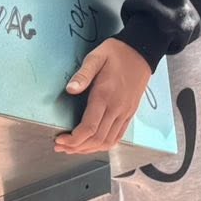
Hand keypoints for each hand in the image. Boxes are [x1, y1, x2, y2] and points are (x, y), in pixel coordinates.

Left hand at [57, 38, 154, 154]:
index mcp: (105, 95)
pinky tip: (93, 144)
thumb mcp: (96, 57)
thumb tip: (70, 90)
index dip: (73, 139)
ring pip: (107, 141)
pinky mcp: (130, 113)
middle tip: (61, 146)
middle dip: (77, 147)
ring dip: (89, 149)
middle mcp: (116, 108)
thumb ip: (82, 74)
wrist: (141, 51)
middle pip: (97, 139)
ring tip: (74, 148)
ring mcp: (125, 112)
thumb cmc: (116, 53)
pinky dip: (104, 145)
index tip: (59, 140)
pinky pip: (118, 136)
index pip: (89, 128)